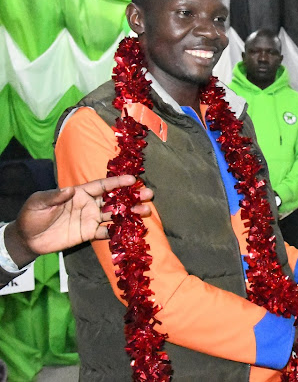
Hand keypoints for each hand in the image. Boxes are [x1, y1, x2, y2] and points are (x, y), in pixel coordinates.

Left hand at [4, 175, 152, 267]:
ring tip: (146, 211)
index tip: (133, 180)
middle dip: (132, 196)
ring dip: (131, 213)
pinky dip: (120, 231)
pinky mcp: (89, 234)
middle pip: (114, 198)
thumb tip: (69, 190)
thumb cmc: (32, 215)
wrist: (28, 239)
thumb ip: (54, 196)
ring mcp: (91, 219)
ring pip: (115, 214)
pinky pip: (107, 232)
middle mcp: (89, 204)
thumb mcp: (38, 202)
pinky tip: (132, 230)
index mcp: (80, 193)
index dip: (117, 182)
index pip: (102, 185)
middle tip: (148, 194)